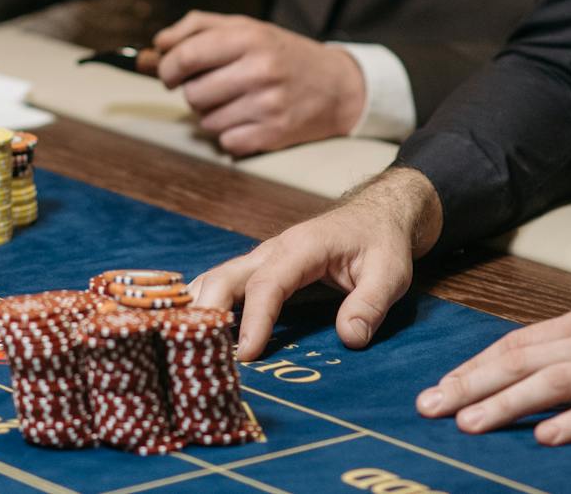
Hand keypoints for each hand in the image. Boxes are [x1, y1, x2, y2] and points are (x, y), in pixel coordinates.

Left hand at [151, 12, 366, 154]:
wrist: (337, 86)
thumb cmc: (282, 53)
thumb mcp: (246, 27)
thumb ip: (197, 28)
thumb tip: (158, 44)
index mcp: (250, 38)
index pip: (187, 56)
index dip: (168, 68)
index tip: (168, 74)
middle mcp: (261, 70)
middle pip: (193, 93)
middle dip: (193, 92)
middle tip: (211, 86)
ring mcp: (269, 105)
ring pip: (206, 121)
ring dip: (211, 114)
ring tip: (234, 101)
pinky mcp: (274, 134)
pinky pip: (226, 142)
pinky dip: (230, 134)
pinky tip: (248, 119)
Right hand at [192, 167, 439, 357]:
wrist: (376, 215)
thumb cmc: (381, 242)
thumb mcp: (390, 273)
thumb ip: (370, 304)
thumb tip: (349, 338)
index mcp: (302, 247)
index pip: (268, 284)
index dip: (254, 319)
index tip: (246, 354)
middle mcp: (274, 250)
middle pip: (227, 277)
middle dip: (206, 311)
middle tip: (194, 352)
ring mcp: (263, 259)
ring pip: (218, 279)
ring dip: (198, 308)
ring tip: (180, 343)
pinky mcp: (262, 270)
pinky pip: (226, 285)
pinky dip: (206, 304)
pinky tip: (192, 328)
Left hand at [416, 275, 570, 445]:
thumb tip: (529, 362)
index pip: (513, 344)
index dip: (473, 366)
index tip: (438, 385)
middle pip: (520, 362)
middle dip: (469, 385)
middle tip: (429, 406)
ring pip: (551, 383)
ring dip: (506, 403)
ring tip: (468, 423)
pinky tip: (546, 436)